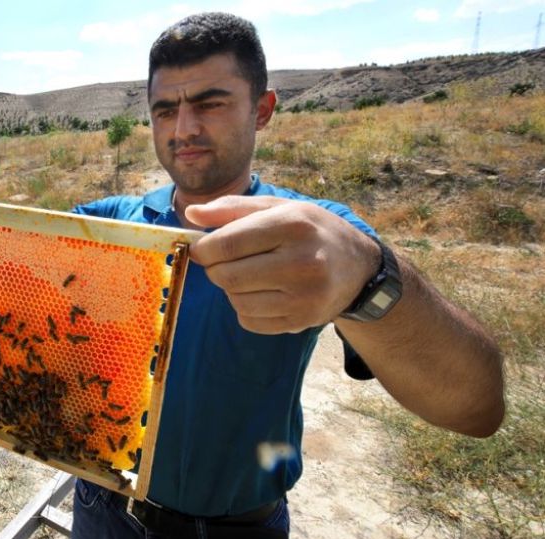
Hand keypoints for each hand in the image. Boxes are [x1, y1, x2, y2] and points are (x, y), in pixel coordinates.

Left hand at [185, 196, 379, 333]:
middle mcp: (302, 262)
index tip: (200, 249)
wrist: (358, 266)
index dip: (203, 249)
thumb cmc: (310, 230)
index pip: (227, 243)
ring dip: (231, 289)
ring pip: (236, 300)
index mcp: (293, 225)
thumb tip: (191, 215)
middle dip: (215, 269)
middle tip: (225, 262)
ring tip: (250, 275)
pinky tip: (263, 293)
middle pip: (227, 276)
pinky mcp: (302, 321)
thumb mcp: (278, 207)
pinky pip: (249, 321)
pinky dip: (245, 308)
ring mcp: (305, 296)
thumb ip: (232, 209)